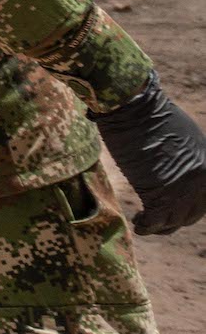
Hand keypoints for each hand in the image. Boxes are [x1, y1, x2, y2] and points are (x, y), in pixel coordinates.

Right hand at [91, 71, 205, 233]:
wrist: (134, 108)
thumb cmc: (151, 114)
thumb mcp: (184, 135)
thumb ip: (187, 157)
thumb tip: (176, 167)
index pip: (205, 198)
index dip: (191, 206)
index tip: (174, 207)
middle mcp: (202, 182)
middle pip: (193, 213)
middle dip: (175, 217)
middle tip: (157, 216)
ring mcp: (182, 190)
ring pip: (175, 221)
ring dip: (160, 225)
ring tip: (145, 221)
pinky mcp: (159, 195)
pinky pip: (155, 222)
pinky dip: (146, 226)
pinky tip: (139, 223)